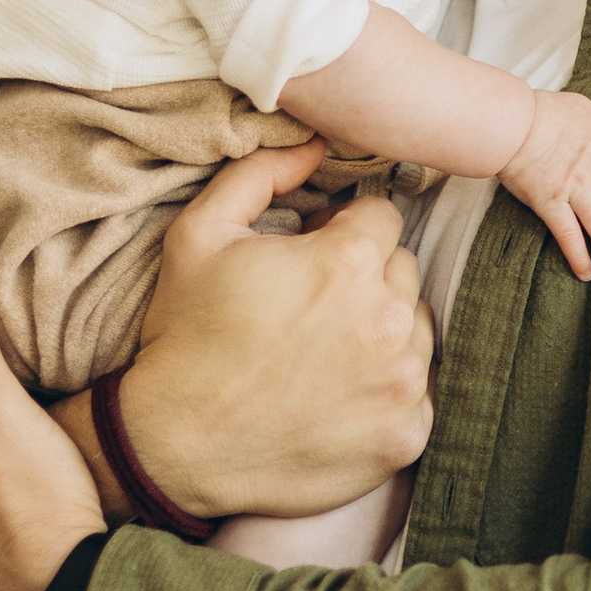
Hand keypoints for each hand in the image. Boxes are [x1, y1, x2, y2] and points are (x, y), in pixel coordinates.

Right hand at [107, 141, 435, 516]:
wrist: (173, 445)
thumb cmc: (184, 336)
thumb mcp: (200, 234)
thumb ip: (261, 173)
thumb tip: (316, 145)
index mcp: (350, 262)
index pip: (380, 218)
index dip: (341, 231)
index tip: (310, 256)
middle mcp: (390, 320)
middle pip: (402, 272)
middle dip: (364, 279)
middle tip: (310, 308)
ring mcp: (404, 383)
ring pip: (416, 331)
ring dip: (383, 332)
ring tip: (322, 353)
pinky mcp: (407, 435)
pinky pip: (417, 394)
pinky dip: (387, 392)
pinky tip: (335, 396)